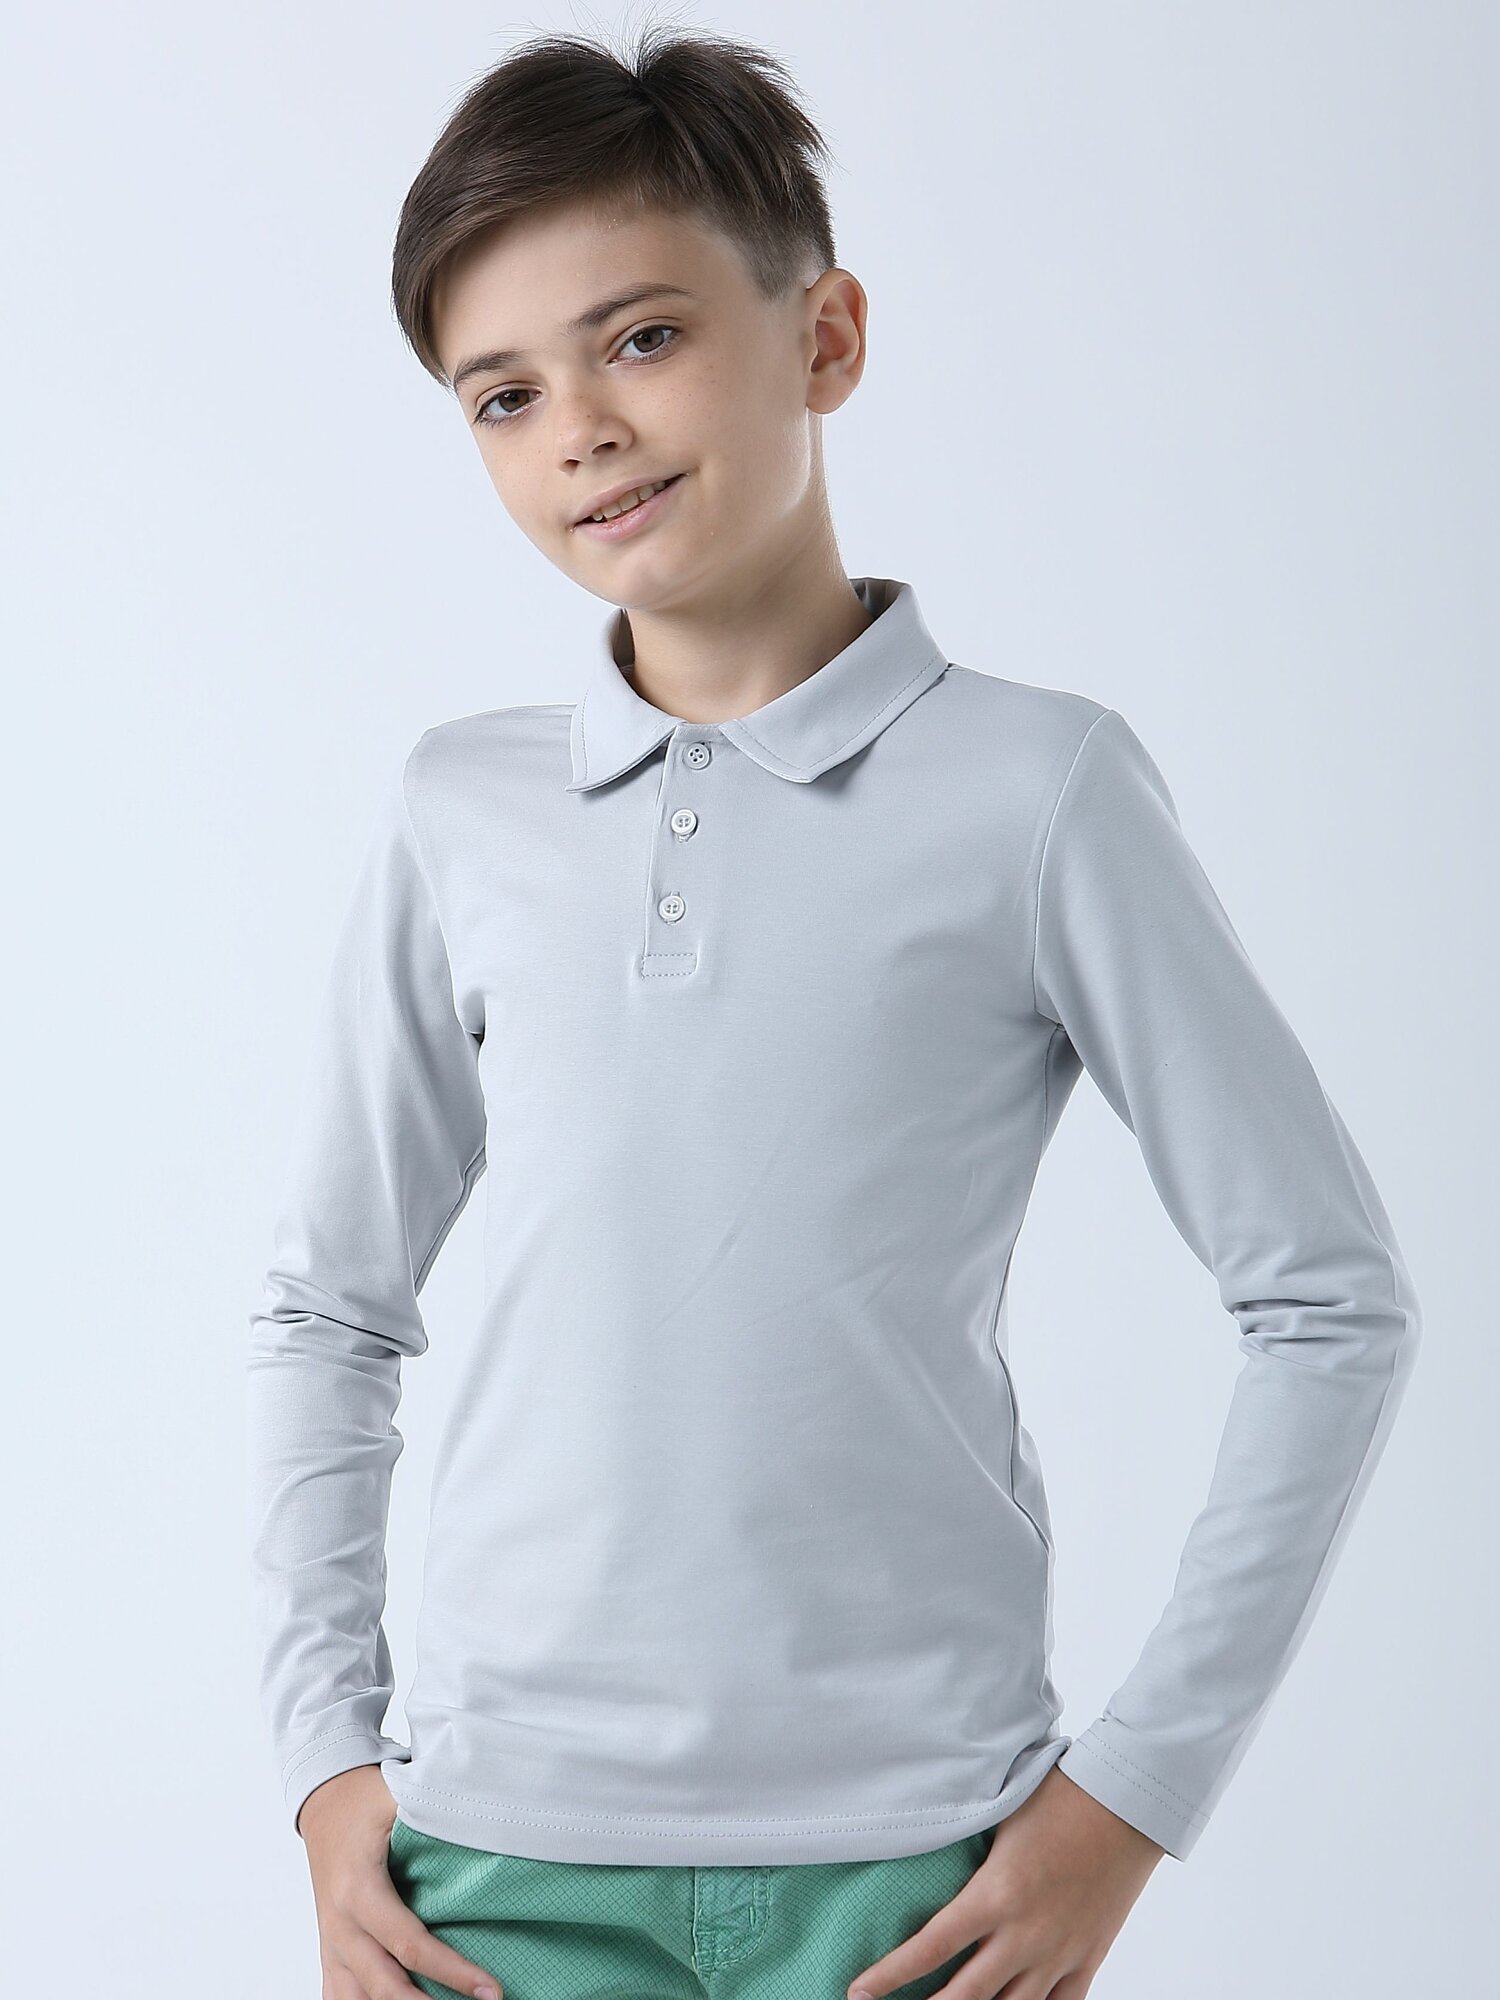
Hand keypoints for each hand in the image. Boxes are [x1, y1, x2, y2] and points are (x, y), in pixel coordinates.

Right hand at [298, 1764, 504, 1999]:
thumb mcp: (399, 1798)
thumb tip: (488, 1822)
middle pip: (385, 1987)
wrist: (324, 1803)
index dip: (453, 1972)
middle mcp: (341, 1927)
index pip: (411, 1945)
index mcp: (359, 1891)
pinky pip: (337, 1997)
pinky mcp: (330, 1952)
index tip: (491, 1989)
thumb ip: (436, 1814)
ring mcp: (332, 1945)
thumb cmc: (364, 1801)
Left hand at [845, 1766, 1165, 1999]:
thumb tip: (926, 1851)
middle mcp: (1024, 1935)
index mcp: (995, 1895)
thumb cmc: (1061, 1795)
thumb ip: (965, 1847)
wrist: (1129, 1802)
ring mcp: (1058, 1953)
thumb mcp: (1000, 1817)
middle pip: (964, 1997)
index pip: (929, 1948)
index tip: (857, 1993)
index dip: (889, 1976)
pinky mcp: (1088, 1958)